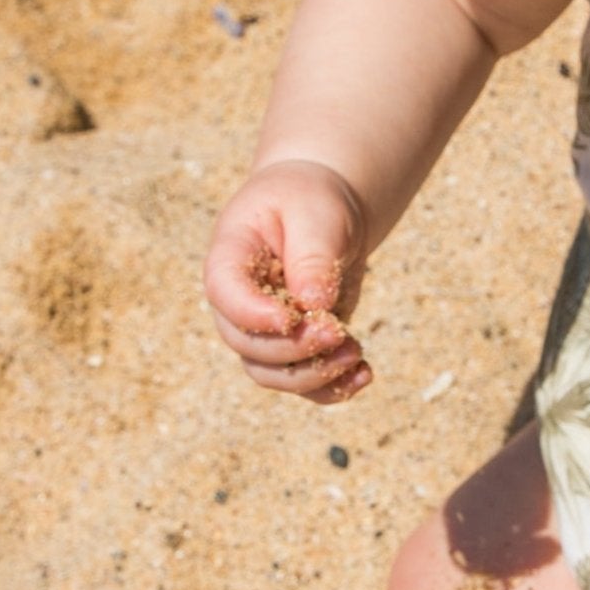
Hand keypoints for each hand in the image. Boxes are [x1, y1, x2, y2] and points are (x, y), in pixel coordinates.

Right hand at [203, 159, 372, 402]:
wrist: (321, 212)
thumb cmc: (311, 201)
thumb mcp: (316, 213)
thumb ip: (312, 255)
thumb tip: (316, 305)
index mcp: (230, 259)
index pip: (225, 294)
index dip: (253, 315)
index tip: (291, 317)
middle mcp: (237, 303)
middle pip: (248, 345)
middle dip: (294, 349)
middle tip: (338, 333)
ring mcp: (263, 330)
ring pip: (271, 374)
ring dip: (314, 375)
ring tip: (357, 354)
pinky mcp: (295, 345)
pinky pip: (303, 381)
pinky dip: (332, 387)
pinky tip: (364, 375)